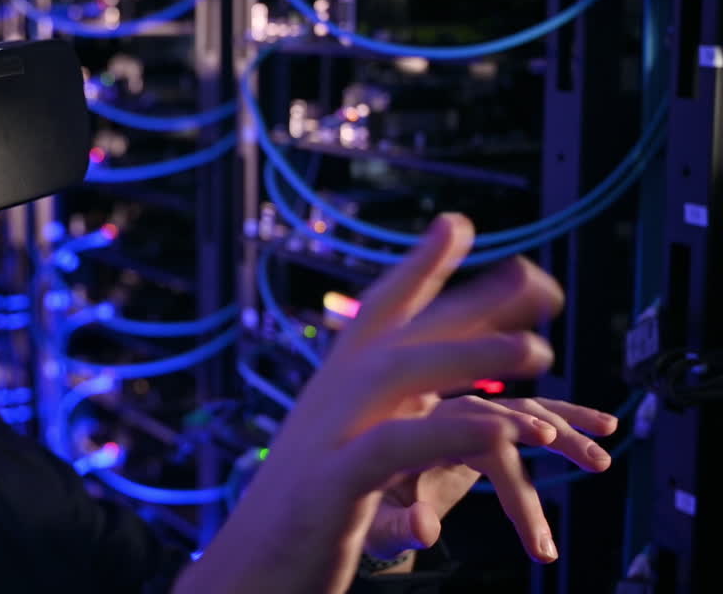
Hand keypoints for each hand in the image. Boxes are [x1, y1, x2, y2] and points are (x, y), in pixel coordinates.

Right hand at [176, 214, 565, 593]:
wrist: (244, 576)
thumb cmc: (302, 520)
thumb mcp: (342, 455)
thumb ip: (382, 418)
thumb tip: (424, 396)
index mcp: (332, 390)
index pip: (376, 314)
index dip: (418, 267)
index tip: (456, 223)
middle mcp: (326, 401)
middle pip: (396, 330)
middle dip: (465, 300)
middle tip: (535, 282)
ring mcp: (326, 439)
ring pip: (399, 374)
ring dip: (470, 356)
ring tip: (537, 352)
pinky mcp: (332, 487)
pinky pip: (395, 446)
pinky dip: (448, 429)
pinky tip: (501, 425)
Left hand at [367, 396, 619, 564]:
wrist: (357, 491)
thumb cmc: (366, 511)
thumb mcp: (375, 525)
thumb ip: (398, 526)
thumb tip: (426, 528)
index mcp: (414, 430)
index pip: (470, 436)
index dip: (506, 455)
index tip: (537, 476)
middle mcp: (441, 414)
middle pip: (503, 413)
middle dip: (550, 434)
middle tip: (591, 463)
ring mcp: (465, 417)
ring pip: (522, 410)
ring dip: (566, 428)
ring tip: (599, 459)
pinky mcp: (482, 425)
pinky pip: (529, 412)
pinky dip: (566, 414)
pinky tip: (603, 425)